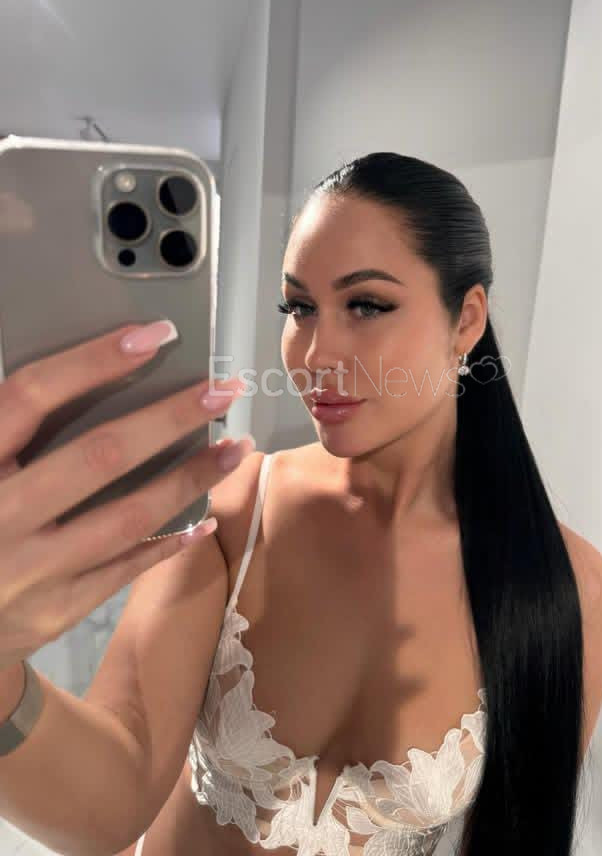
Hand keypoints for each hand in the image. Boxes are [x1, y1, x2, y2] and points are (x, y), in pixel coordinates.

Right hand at [0, 320, 253, 671]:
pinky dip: (169, 541)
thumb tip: (95, 373)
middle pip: (98, 455)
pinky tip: (205, 518)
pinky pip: (125, 569)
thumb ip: (11, 426)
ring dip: (189, 478)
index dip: (93, 361)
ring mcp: (28, 570)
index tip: (154, 335)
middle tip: (223, 390)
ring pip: (127, 517)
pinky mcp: (54, 611)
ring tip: (235, 448)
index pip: (32, 396)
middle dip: (169, 419)